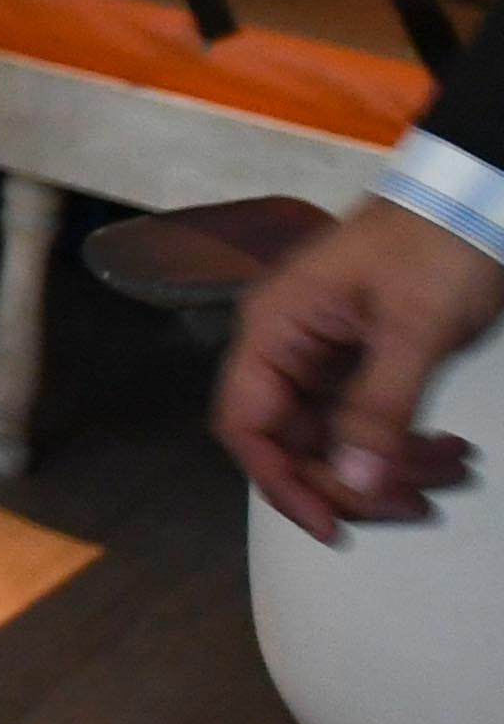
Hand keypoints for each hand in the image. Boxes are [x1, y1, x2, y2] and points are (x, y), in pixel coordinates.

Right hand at [220, 200, 503, 541]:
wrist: (476, 197)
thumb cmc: (435, 249)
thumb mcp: (414, 330)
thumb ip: (380, 409)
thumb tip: (353, 485)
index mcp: (275, 331)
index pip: (247, 425)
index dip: (282, 482)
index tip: (335, 527)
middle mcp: (286, 347)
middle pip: (294, 443)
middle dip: (354, 483)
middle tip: (419, 504)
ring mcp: (323, 354)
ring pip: (337, 439)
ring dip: (391, 469)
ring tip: (457, 472)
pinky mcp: (360, 358)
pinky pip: (368, 421)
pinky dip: (407, 446)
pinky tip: (451, 452)